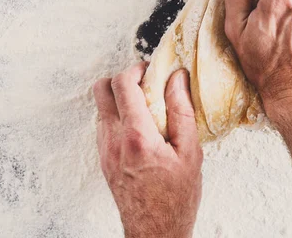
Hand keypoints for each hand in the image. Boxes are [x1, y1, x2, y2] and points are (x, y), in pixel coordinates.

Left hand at [94, 63, 202, 237]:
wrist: (155, 230)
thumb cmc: (176, 197)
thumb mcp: (190, 152)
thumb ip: (181, 111)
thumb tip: (177, 79)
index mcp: (136, 136)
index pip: (122, 85)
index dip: (136, 69)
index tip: (150, 69)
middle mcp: (113, 140)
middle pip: (101, 90)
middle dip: (121, 78)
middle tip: (144, 83)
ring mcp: (104, 149)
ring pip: (101, 107)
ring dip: (120, 98)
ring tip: (147, 107)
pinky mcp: (103, 158)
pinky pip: (105, 124)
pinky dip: (119, 116)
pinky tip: (141, 127)